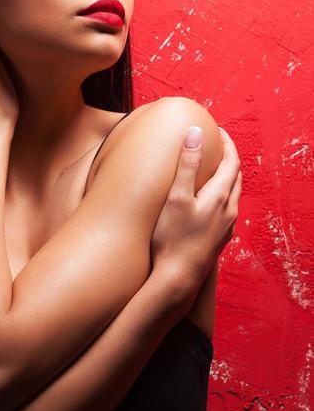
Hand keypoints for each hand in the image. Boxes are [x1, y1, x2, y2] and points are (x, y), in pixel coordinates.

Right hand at [150, 125, 241, 289]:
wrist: (178, 278)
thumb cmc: (173, 238)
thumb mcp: (177, 197)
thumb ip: (187, 164)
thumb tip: (195, 133)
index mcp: (221, 197)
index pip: (232, 162)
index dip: (227, 143)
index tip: (218, 131)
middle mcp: (229, 211)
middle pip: (236, 178)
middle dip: (229, 159)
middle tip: (217, 147)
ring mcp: (226, 228)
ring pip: (233, 196)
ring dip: (226, 179)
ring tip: (213, 172)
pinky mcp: (218, 241)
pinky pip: (226, 212)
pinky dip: (221, 198)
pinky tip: (208, 204)